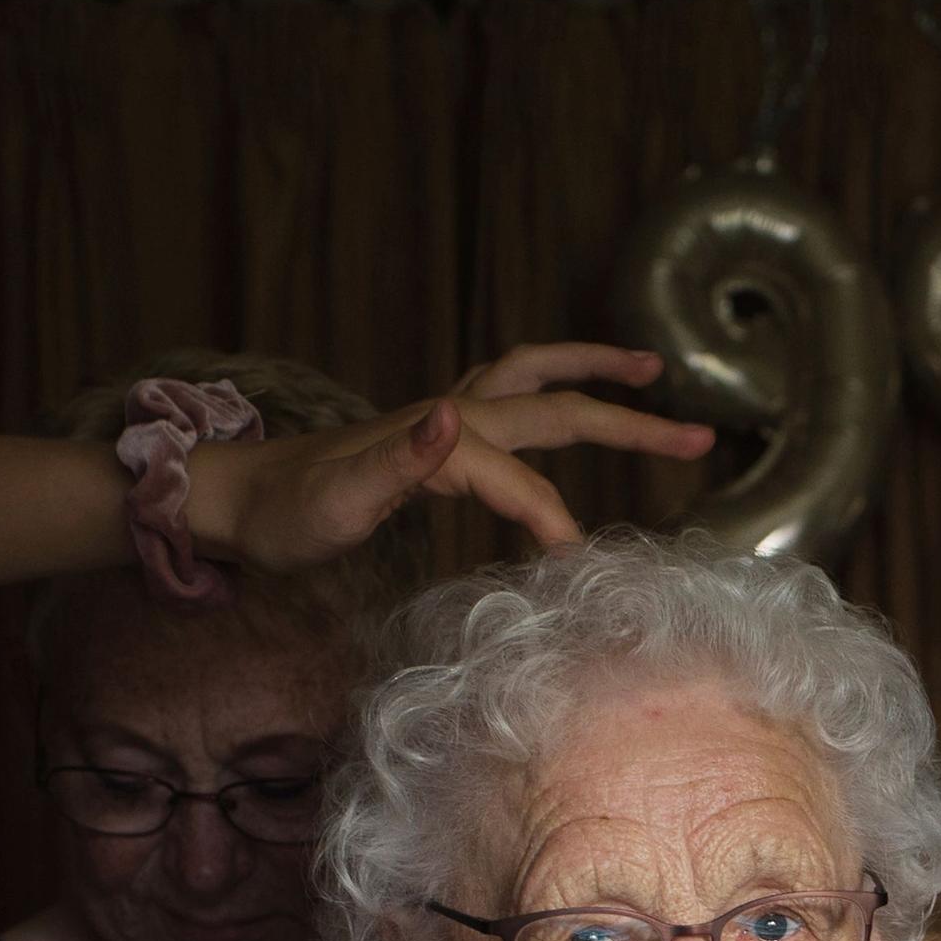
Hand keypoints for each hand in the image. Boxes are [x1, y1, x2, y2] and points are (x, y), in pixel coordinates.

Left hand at [194, 343, 712, 563]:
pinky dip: (552, 393)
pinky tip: (569, 412)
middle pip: (560, 406)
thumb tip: (452, 416)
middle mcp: (453, 416)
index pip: (521, 478)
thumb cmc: (287, 513)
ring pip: (536, 379)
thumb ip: (398, 457)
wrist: (240, 499)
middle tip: (700, 434)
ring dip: (594, 371)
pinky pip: (512, 402)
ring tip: (649, 370)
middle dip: (632, 422)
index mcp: (441, 438)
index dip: (553, 520)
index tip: (580, 570)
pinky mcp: (436, 432)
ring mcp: (446, 419)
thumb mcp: (335, 498)